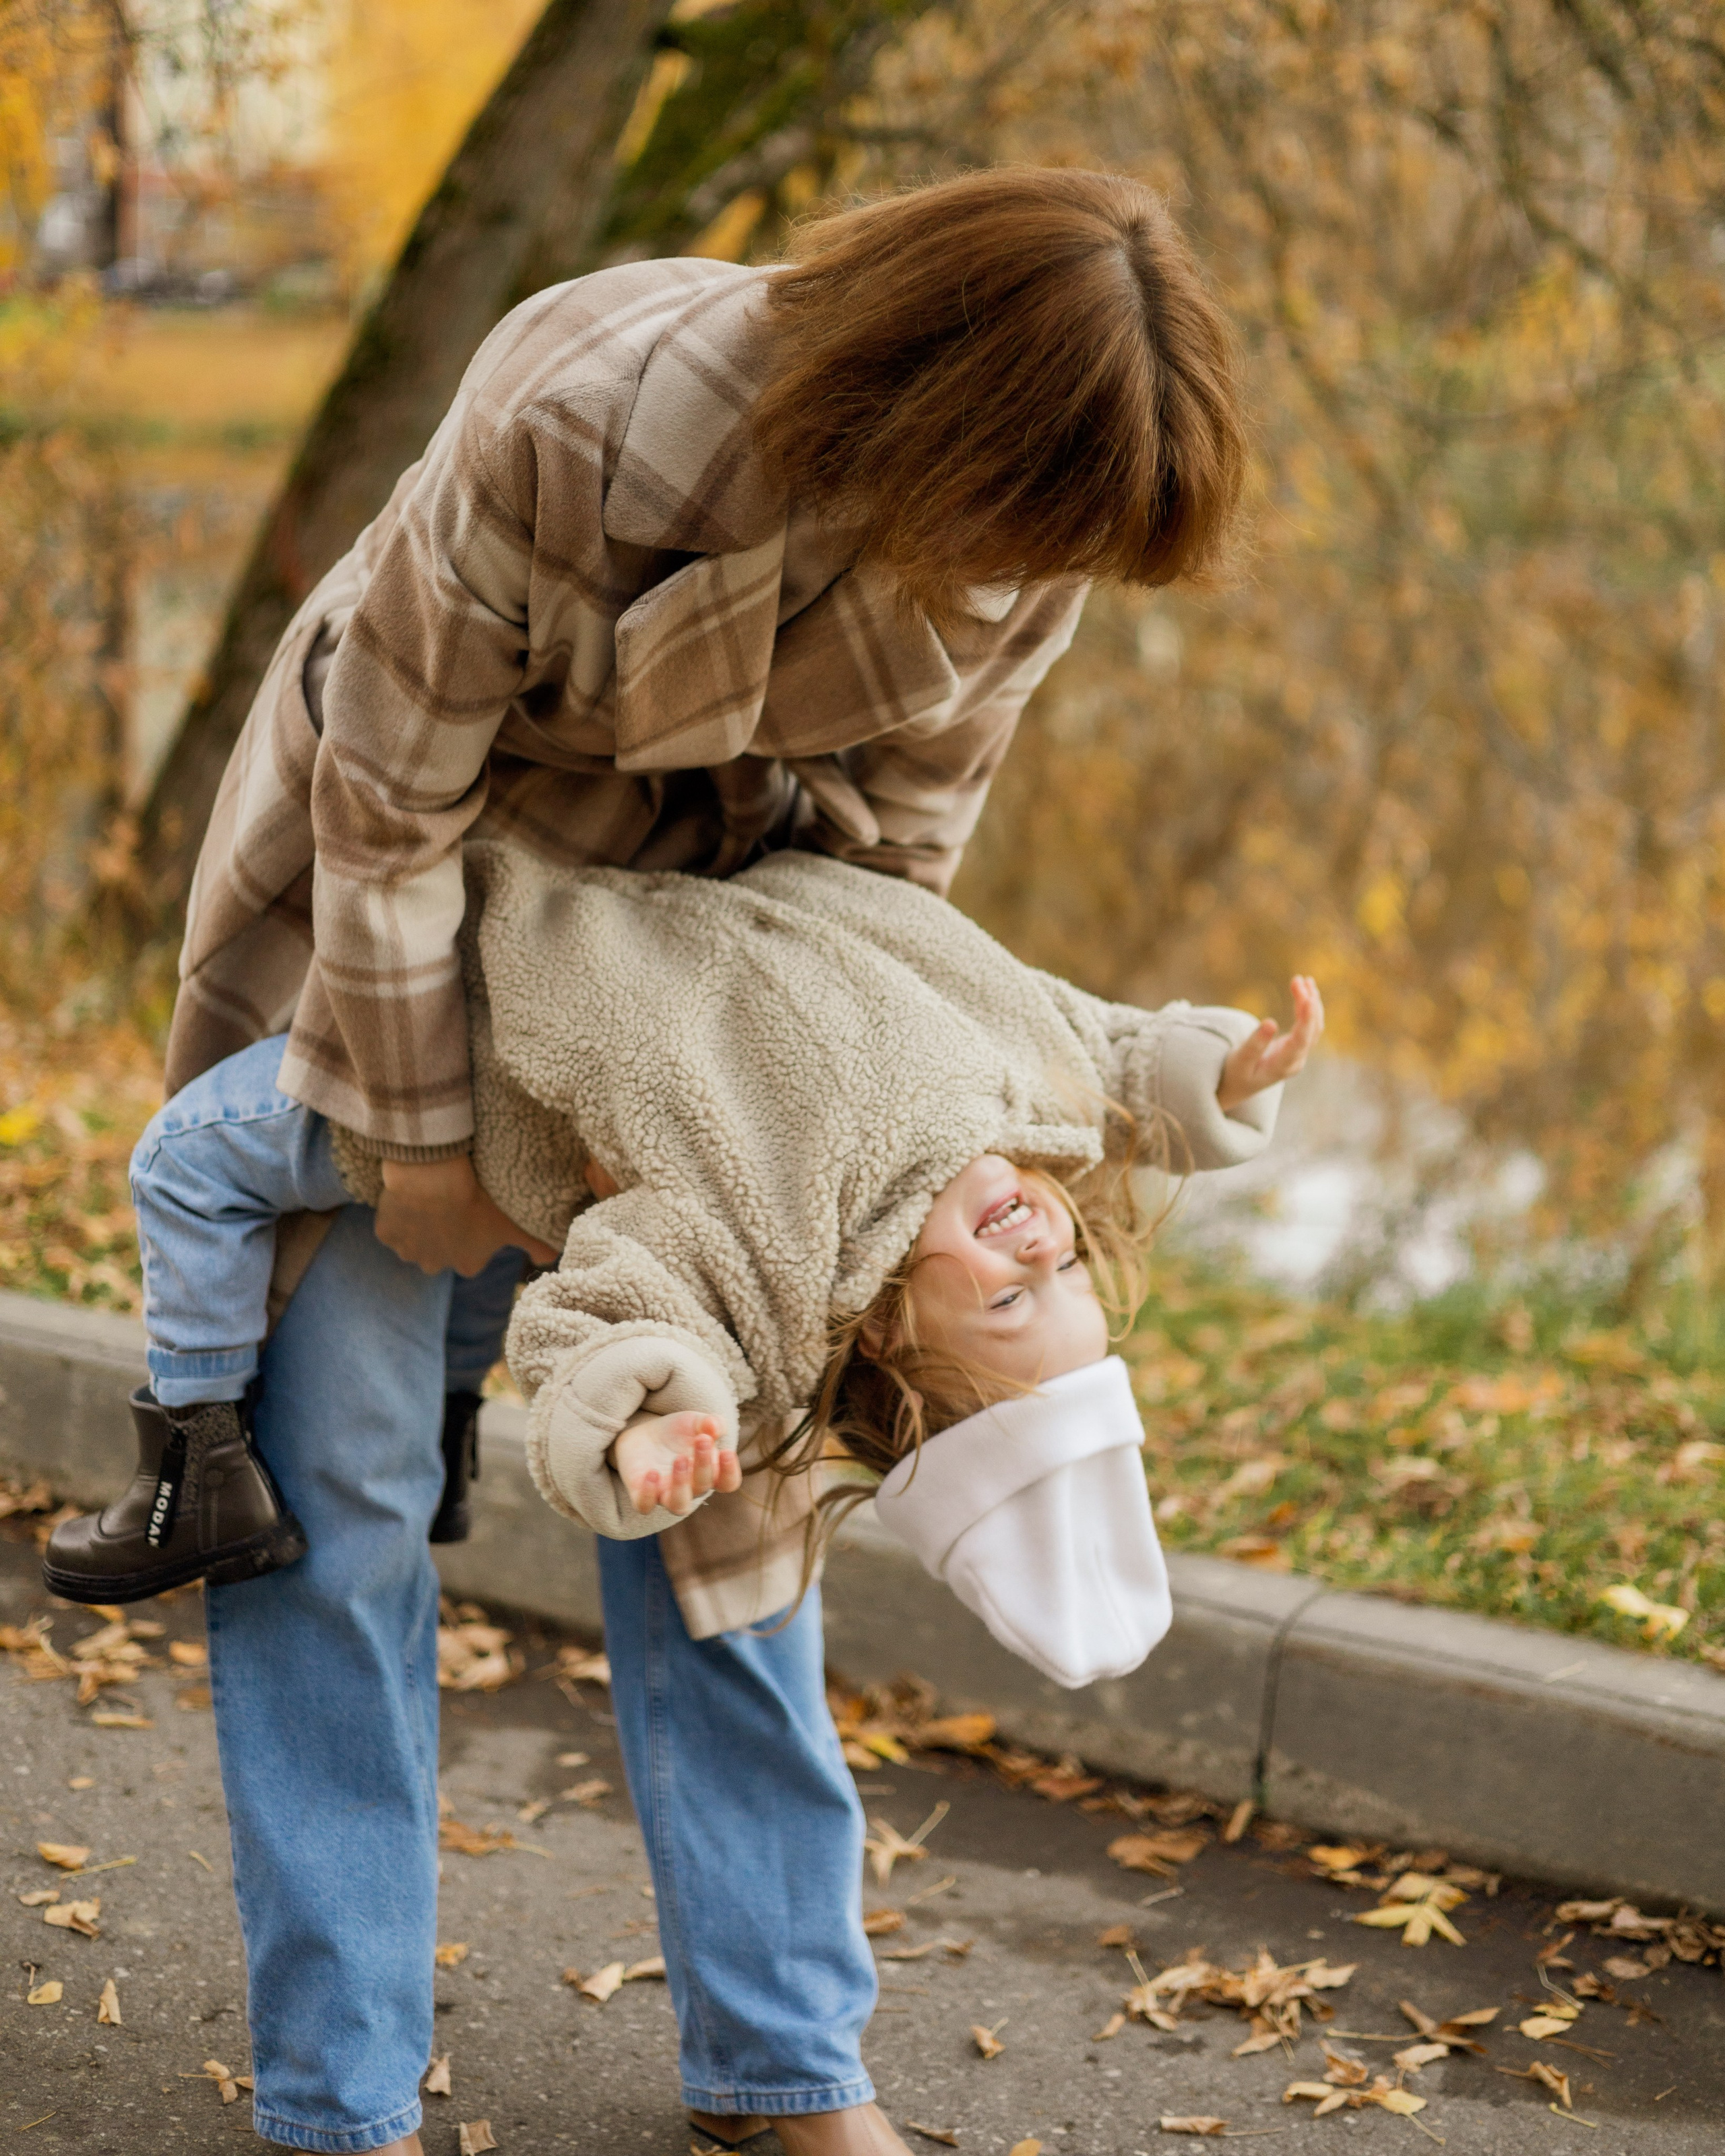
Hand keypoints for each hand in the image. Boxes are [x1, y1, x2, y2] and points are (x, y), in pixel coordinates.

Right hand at [374, 1155, 558, 1275]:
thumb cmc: (481, 1198)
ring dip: (419, 1224)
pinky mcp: (385, 1233)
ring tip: (429, 1196)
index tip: (475, 1213)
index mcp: (468, 1264)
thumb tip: (553, 1259)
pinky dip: (396, 1211)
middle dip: (444, 1233)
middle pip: (439, 1252)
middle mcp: (436, 1265)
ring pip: (413, 1241)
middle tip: (451, 1204)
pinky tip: (408, 1194)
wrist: (435, 1177)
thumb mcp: (516, 1222)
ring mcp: (407, 1250)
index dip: (473, 1234)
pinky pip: (390, 1225)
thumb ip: (537, 1244)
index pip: (471, 1256)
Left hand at [610, 1410, 741, 1516]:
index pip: (728, 1483)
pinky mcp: (641, 1495)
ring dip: (681, 1485)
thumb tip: (716, 1427)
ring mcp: (666, 1494)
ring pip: (679, 1506)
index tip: (726, 1451)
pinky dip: (648, 1494)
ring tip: (680, 1459)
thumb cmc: (677, 1432)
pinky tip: (652, 1473)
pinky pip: (645, 1505)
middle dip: (704, 1464)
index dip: (730, 1472)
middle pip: (703, 1487)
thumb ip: (710, 1422)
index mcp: (710, 1473)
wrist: (644, 1434)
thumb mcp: (695, 1422)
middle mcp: (690, 1489)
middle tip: (702, 1440)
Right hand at [1217, 975, 1324, 1111]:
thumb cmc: (1234, 1074)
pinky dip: (1309, 1008)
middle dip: (1307, 1002)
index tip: (1308, 998)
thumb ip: (1254, 1044)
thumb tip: (1270, 1022)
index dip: (1307, 1019)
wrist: (1236, 1087)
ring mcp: (1299, 1055)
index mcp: (1283, 1066)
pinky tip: (1307, 993)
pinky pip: (1310, 1026)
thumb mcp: (1239, 1061)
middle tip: (1297, 979)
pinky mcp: (1296, 1048)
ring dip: (1311, 1002)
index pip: (1301, 1041)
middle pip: (1311, 1030)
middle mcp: (1296, 1061)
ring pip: (1314, 1027)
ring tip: (1304, 980)